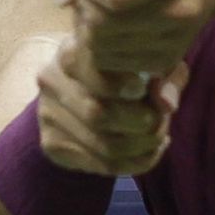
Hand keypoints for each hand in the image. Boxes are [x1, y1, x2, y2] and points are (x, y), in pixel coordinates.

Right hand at [36, 35, 188, 175]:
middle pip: (97, 114)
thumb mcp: (150, 62)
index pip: (89, 69)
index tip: (143, 88)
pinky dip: (135, 163)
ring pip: (102, 145)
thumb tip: (166, 105)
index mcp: (73, 50)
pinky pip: (100, 164)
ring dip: (142, 148)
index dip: (119, 84)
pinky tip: (149, 151)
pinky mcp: (51, 143)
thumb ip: (165, 77)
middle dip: (140, 124)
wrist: (78, 89)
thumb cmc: (124, 67)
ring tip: (160, 138)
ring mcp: (48, 114)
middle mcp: (52, 80)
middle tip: (161, 122)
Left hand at [49, 0, 214, 75]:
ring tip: (99, 6)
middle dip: (85, 5)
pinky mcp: (166, 61)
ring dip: (88, 26)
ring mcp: (177, 40)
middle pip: (106, 23)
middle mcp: (185, 8)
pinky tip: (109, 24)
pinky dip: (99, 45)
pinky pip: (110, 63)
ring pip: (103, 46)